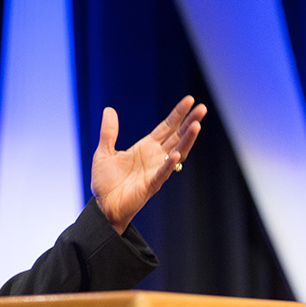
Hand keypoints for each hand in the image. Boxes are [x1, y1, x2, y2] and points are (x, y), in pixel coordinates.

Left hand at [90, 96, 206, 233]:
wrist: (103, 206)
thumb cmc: (105, 182)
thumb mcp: (104, 152)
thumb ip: (109, 132)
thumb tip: (109, 110)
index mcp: (145, 147)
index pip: (166, 127)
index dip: (178, 114)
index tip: (190, 100)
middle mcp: (154, 157)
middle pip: (176, 136)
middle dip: (190, 122)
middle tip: (202, 108)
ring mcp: (155, 170)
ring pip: (176, 152)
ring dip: (187, 139)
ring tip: (197, 125)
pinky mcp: (151, 185)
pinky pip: (163, 173)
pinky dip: (170, 163)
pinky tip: (177, 153)